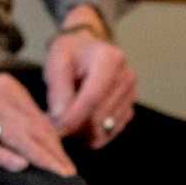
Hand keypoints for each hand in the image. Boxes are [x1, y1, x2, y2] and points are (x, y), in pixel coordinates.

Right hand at [0, 69, 74, 174]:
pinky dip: (3, 155)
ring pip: (15, 136)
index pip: (39, 120)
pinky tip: (19, 166)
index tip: (67, 163)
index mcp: (8, 89)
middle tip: (68, 174)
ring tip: (55, 173)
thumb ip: (17, 114)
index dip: (56, 143)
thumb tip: (47, 137)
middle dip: (53, 153)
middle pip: (32, 128)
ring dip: (39, 156)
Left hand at [43, 19, 136, 147]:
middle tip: (54, 123)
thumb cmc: (71, 54)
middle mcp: (126, 77)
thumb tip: (61, 119)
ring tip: (65, 119)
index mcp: (110, 60)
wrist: (87, 50)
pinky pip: (108, 134)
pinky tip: (79, 120)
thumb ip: (57, 90)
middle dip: (74, 126)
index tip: (57, 128)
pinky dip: (91, 134)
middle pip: (98, 117)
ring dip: (81, 132)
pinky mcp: (129, 110)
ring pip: (103, 129)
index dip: (73, 118)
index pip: (93, 98)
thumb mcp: (57, 63)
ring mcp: (131, 95)